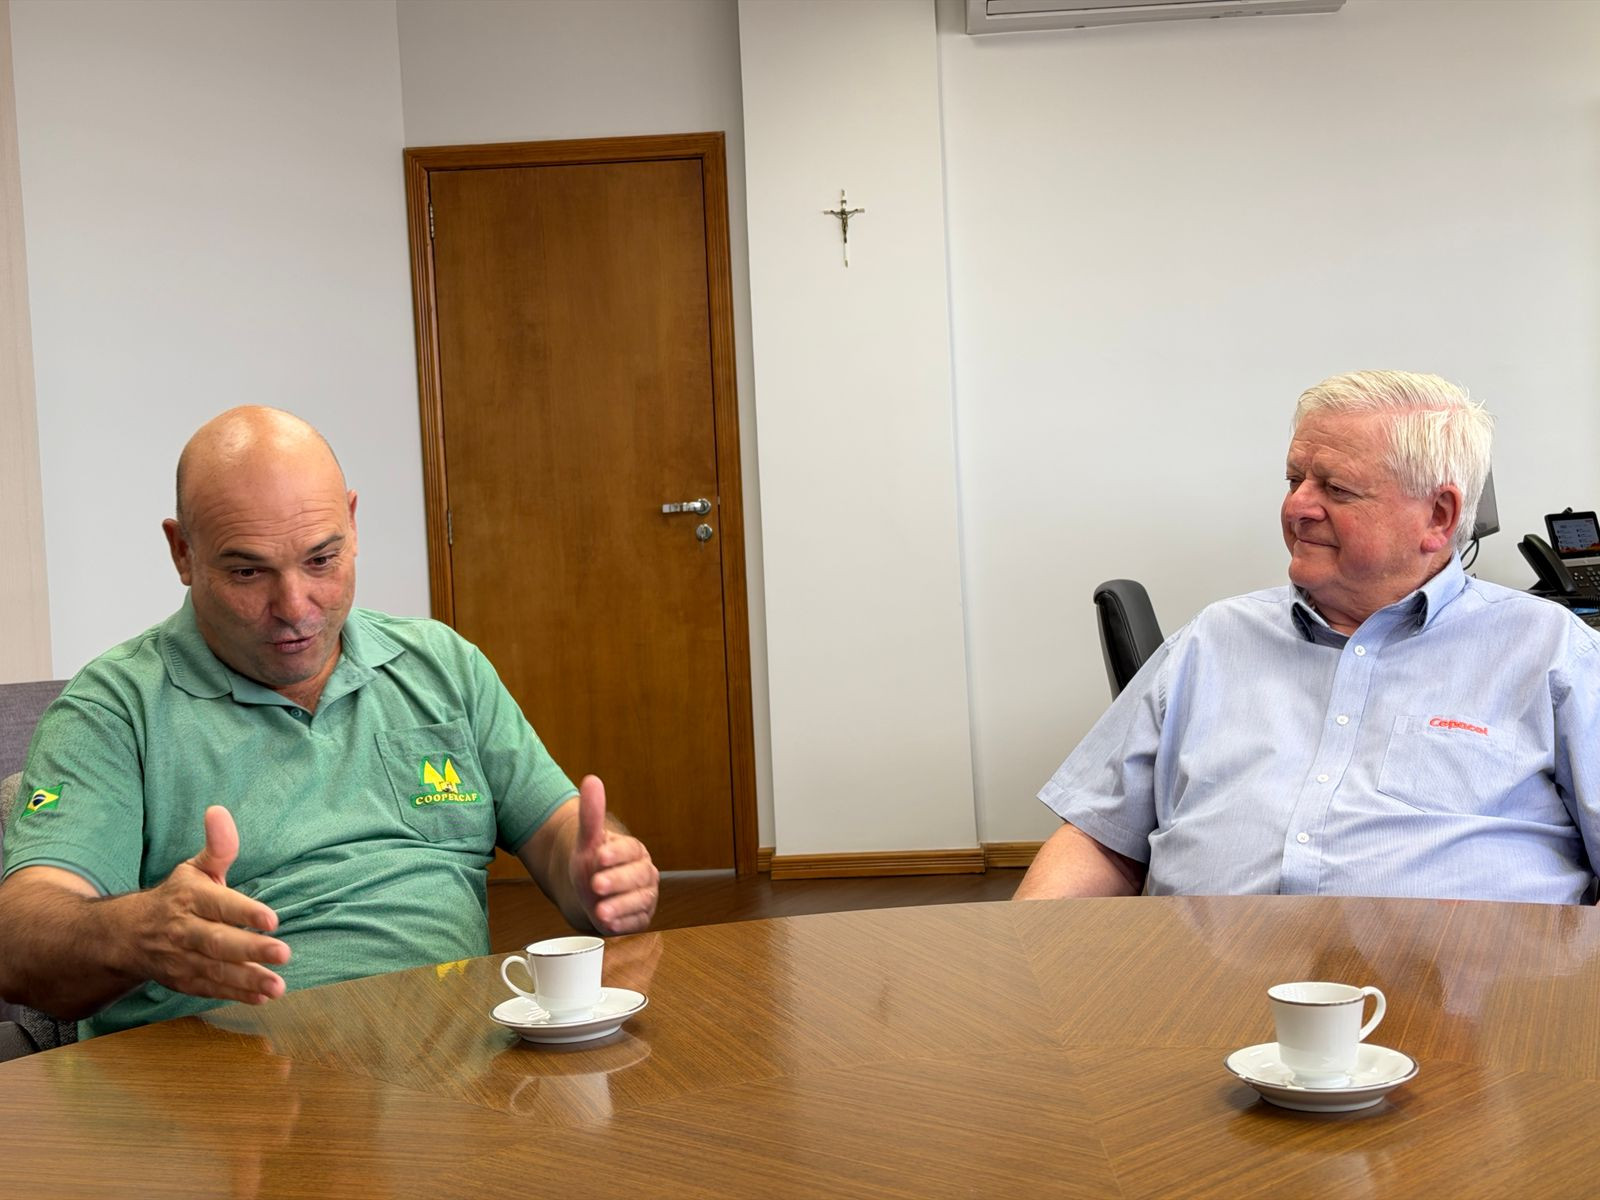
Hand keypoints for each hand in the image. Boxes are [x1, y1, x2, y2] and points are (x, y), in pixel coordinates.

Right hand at [129, 805, 290, 1004]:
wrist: (125, 935)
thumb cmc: (175, 896)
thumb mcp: (194, 868)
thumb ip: (218, 846)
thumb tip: (219, 810)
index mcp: (189, 898)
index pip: (219, 905)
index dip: (244, 912)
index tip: (272, 919)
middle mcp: (182, 930)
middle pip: (217, 941)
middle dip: (250, 949)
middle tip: (284, 953)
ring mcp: (180, 958)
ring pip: (214, 970)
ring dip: (247, 979)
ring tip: (278, 985)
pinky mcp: (182, 980)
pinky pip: (208, 988)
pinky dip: (234, 994)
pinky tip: (262, 997)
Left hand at [567, 776, 657, 934]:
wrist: (590, 895)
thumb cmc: (592, 865)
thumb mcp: (587, 841)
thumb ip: (591, 813)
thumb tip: (591, 779)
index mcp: (634, 851)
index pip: (630, 850)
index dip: (616, 854)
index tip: (599, 856)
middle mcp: (644, 873)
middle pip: (638, 877)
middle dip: (617, 882)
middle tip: (596, 885)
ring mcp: (645, 896)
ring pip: (639, 901)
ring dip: (620, 907)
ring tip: (600, 911)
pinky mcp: (641, 918)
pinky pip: (636, 922)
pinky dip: (623, 924)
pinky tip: (610, 924)